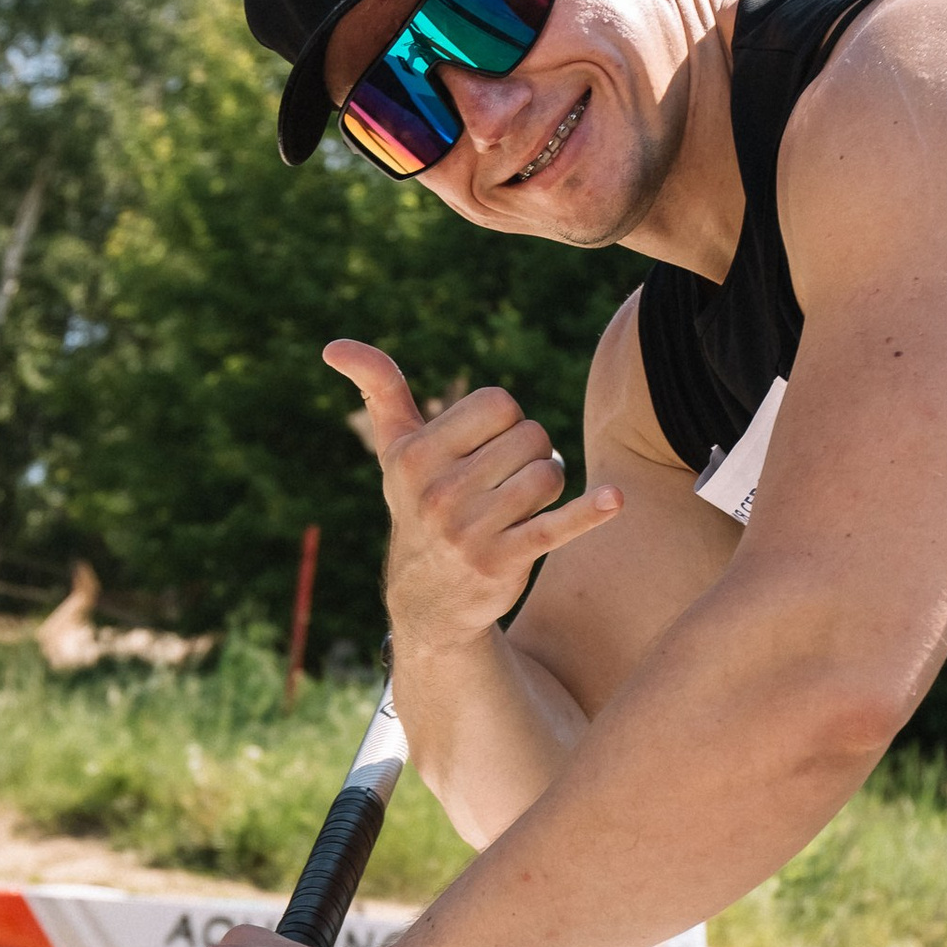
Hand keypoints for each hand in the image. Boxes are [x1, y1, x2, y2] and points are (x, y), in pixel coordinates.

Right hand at [325, 339, 619, 652]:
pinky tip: (613, 500)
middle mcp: (439, 493)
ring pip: (548, 475)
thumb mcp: (394, 451)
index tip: (485, 447)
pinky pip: (558, 526)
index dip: (504, 420)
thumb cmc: (417, 505)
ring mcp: (471, 530)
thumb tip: (333, 346)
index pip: (498, 403)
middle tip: (504, 482)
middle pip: (530, 436)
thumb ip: (379, 389)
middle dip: (529, 454)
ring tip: (520, 504)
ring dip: (547, 486)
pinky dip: (590, 512)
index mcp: (415, 456)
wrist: (428, 600)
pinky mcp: (505, 562)